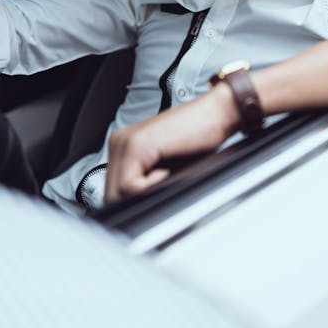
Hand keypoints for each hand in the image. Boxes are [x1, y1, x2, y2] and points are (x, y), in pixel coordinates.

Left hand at [104, 85, 239, 202]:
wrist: (216, 114)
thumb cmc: (198, 140)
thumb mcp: (165, 169)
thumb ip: (146, 185)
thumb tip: (135, 213)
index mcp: (122, 147)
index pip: (112, 191)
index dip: (132, 203)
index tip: (155, 197)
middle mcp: (118, 142)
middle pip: (111, 194)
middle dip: (135, 202)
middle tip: (162, 189)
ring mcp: (124, 142)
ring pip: (117, 193)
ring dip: (143, 195)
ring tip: (166, 177)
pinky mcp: (137, 144)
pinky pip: (129, 185)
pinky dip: (149, 188)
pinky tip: (167, 172)